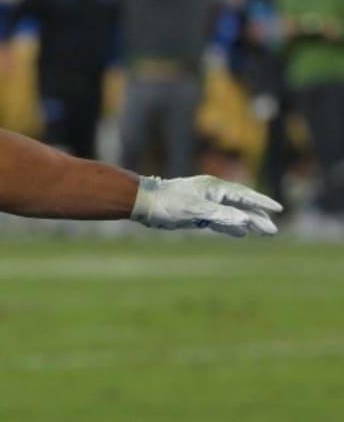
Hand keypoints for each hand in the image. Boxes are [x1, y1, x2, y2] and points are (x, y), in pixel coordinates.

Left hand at [130, 175, 281, 236]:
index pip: (244, 196)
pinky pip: (219, 220)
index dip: (262, 203)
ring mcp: (205, 204)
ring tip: (262, 231)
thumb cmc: (168, 203)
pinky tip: (240, 233)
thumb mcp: (195, 210)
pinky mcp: (196, 214)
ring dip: (246, 222)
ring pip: (231, 214)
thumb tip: (244, 220)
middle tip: (273, 230)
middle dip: (257, 217)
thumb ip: (220, 215)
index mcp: (215, 188)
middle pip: (241, 206)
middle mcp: (213, 194)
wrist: (144, 203)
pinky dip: (230, 226)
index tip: (278, 210)